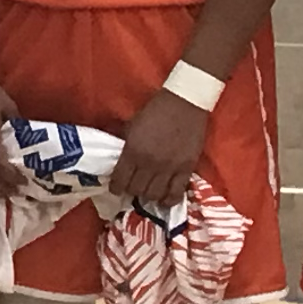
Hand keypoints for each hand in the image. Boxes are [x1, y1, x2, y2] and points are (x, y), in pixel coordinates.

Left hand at [107, 86, 210, 211]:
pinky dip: (169, 200)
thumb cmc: (155, 111)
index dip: (116, 188)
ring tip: (149, 190)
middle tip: (134, 187)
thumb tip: (120, 164)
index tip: (117, 188)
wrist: (184, 103)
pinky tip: (165, 199)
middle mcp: (149, 163)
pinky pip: (176, 193)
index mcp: (132, 151)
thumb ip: (126, 147)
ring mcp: (168, 168)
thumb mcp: (132, 126)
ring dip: (149, 195)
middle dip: (132, 191)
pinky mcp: (186, 169)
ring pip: (154, 195)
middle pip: (136, 190)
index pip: (119, 181)